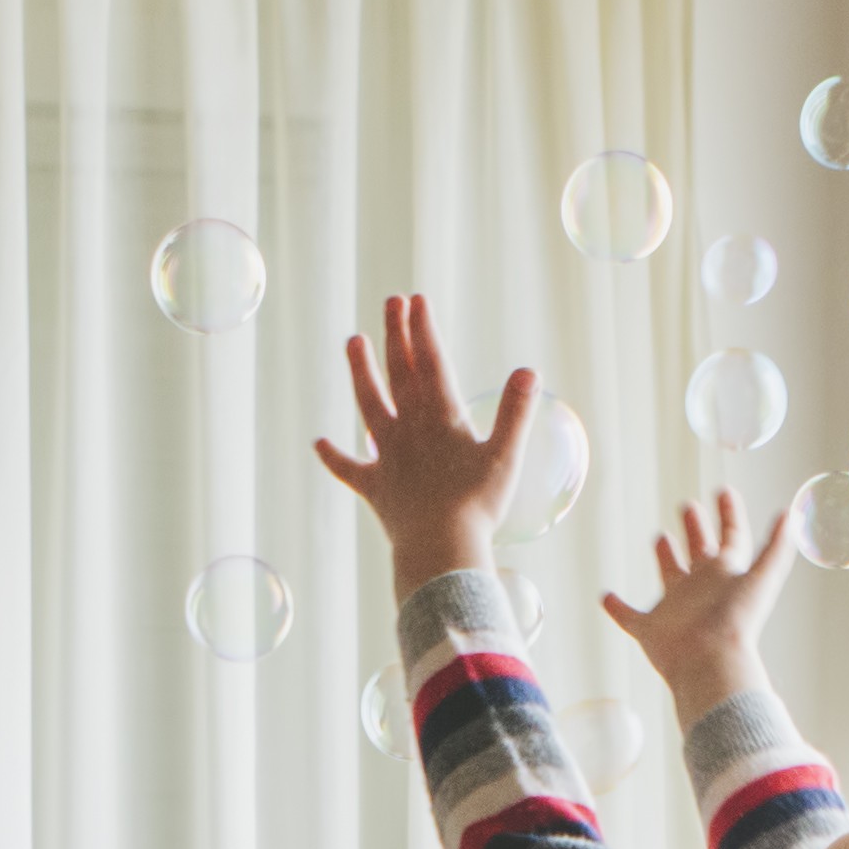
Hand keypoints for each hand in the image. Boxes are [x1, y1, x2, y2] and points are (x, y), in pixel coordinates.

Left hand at [311, 294, 534, 589]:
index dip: (424, 329)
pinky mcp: (374, 488)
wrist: (439, 549)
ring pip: (368, 405)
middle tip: (391, 301)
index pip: (431, 362)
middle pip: (399, 373)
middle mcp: (409, 428)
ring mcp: (387, 456)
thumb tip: (530, 370)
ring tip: (353, 341)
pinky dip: (333, 456)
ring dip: (360, 372)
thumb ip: (516, 412)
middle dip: (396, 335)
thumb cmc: (477, 507)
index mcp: (442, 417)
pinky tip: (318, 442)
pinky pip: (349, 468)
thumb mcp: (505, 458)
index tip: (417, 300)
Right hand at [604, 492, 791, 712]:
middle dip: (695, 528)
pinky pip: (630, 618)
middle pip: (699, 552)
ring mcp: (675, 609)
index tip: (723, 491)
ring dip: (665, 557)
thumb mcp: (763, 577)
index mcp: (726, 574)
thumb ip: (777, 546)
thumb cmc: (735, 622)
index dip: (730, 514)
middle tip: (688, 505)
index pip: (731, 537)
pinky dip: (616, 609)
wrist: (709, 664)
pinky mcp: (650, 630)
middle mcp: (701, 588)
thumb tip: (788, 513)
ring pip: (669, 576)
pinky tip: (605, 597)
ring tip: (660, 538)